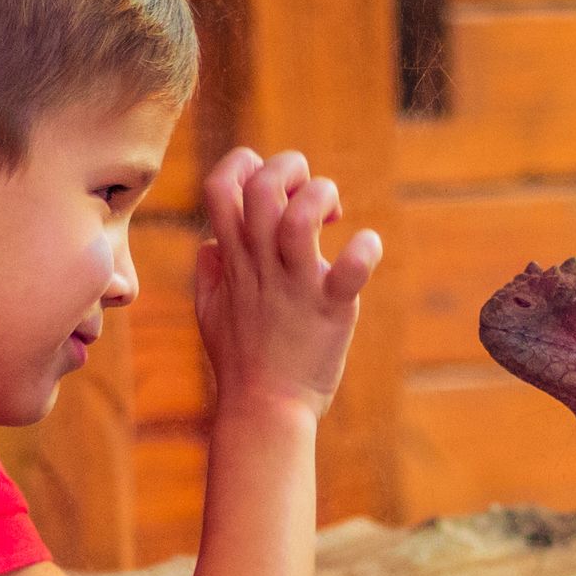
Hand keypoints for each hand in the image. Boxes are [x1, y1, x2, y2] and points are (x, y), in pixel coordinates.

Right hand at [193, 146, 378, 418]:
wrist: (265, 410)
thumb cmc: (240, 361)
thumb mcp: (208, 310)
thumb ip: (209, 270)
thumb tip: (212, 243)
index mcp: (233, 259)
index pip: (220, 184)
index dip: (243, 165)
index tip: (269, 189)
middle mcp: (262, 265)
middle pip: (262, 185)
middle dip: (290, 168)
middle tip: (309, 197)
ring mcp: (296, 286)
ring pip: (302, 215)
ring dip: (322, 197)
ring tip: (334, 216)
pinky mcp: (332, 309)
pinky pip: (352, 268)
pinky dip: (366, 249)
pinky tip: (366, 249)